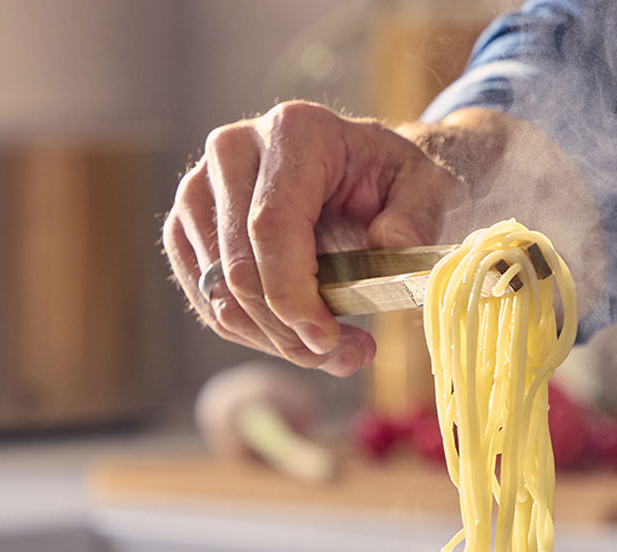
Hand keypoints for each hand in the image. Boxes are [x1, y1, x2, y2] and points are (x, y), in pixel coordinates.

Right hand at [163, 102, 465, 376]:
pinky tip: (297, 335)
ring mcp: (199, 188)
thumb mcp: (430, 187)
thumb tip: (392, 242)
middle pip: (239, 268)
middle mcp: (231, 150)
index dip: (292, 295)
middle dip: (289, 330)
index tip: (327, 339)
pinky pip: (207, 300)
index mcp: (293, 131)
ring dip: (274, 339)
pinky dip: (252, 333)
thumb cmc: (391, 181)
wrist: (359, 172)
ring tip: (331, 349)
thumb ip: (419, 214)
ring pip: (219, 293)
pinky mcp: (186, 227)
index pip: (270, 226)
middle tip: (343, 355)